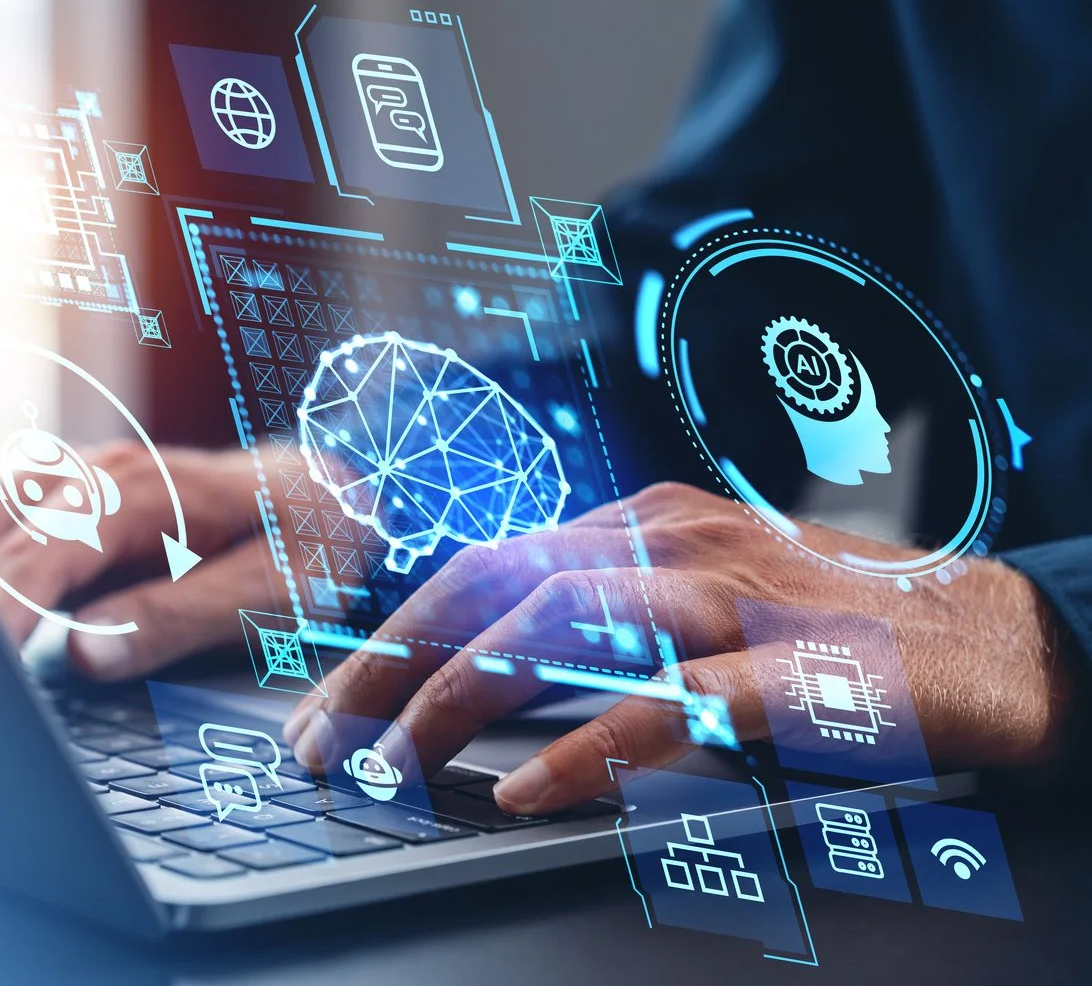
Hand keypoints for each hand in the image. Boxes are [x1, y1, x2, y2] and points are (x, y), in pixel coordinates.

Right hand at [0, 442, 284, 679]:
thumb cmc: (304, 546)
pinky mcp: (66, 492)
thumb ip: (172, 621)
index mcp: (136, 494)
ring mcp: (75, 475)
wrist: (334, 489)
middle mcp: (93, 472)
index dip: (2, 620)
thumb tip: (83, 656)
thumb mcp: (265, 594)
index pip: (35, 558)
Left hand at [283, 482, 1072, 814]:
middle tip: (318, 745)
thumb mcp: (694, 602)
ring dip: (451, 703)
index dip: (383, 636)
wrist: (998, 635)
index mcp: (633, 526)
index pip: (473, 568)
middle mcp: (665, 542)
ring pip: (553, 630)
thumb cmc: (831, 627)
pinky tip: (529, 790)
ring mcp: (727, 598)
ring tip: (389, 768)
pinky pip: (670, 706)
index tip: (320, 706)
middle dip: (383, 667)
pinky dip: (589, 749)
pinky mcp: (790, 668)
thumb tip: (472, 676)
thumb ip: (596, 621)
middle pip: (484, 589)